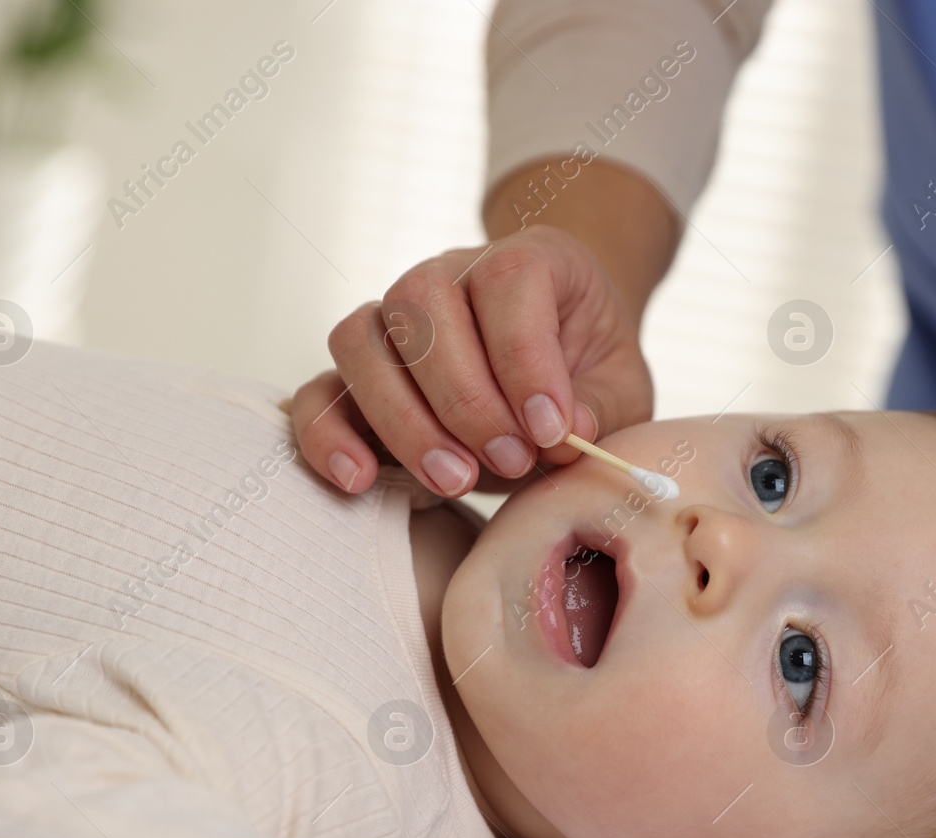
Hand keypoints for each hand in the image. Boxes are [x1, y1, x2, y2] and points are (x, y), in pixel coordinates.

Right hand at [291, 225, 653, 497]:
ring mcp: (391, 322)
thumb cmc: (587, 375)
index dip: (526, 360)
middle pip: (421, 308)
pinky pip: (316, 391)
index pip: (508, 281)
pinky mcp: (356, 377)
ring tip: (456, 480)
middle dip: (467, 400)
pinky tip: (360, 479)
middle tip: (511, 462)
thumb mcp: (619, 390)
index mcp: (527, 261)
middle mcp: (447, 276)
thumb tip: (561, 431)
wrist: (558, 370)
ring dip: (403, 419)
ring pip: (359, 342)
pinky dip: (326, 435)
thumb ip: (599, 408)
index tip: (552, 431)